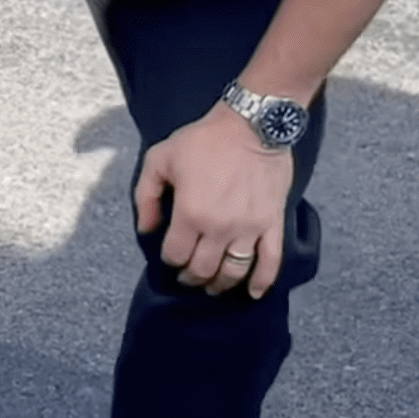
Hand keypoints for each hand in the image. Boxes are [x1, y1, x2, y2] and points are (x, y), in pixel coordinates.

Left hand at [134, 109, 290, 297]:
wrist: (252, 124)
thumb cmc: (205, 139)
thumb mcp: (160, 158)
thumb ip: (146, 196)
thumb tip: (146, 229)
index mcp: (190, 213)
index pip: (175, 255)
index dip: (169, 259)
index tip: (171, 254)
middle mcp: (219, 227)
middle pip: (203, 270)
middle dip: (191, 277)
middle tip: (188, 275)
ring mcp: (249, 228)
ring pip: (233, 272)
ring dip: (220, 284)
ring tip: (213, 285)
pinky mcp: (272, 223)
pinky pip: (270, 262)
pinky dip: (262, 282)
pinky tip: (253, 293)